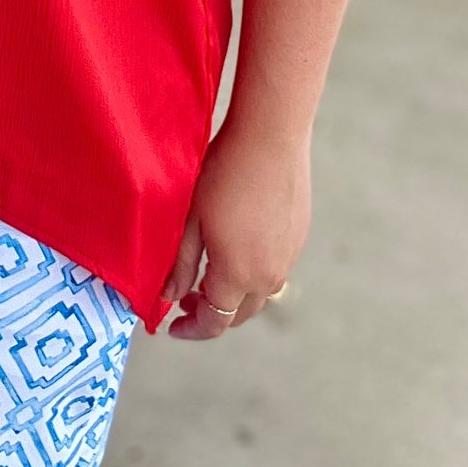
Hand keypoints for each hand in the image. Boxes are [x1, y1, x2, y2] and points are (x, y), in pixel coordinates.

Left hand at [160, 119, 309, 337]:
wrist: (271, 137)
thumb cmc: (224, 173)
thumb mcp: (191, 220)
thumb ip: (180, 265)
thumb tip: (169, 297)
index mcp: (238, 276)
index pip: (214, 322)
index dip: (192, 330)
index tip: (173, 326)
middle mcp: (269, 275)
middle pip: (238, 314)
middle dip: (211, 314)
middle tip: (186, 299)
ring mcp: (288, 257)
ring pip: (258, 293)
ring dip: (233, 295)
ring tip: (208, 274)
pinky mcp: (298, 237)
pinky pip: (274, 269)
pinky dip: (252, 273)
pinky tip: (236, 248)